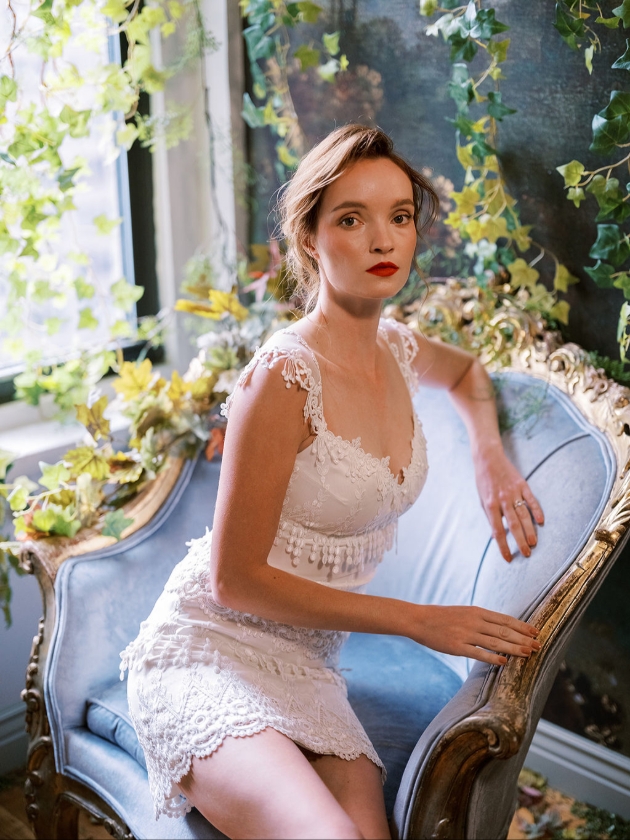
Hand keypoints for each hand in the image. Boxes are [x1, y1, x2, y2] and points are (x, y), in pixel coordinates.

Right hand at [412, 605, 540, 665]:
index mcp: (477, 612)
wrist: (420, 620)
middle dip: (523, 639)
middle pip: (504, 631)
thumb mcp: (464, 612)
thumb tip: (502, 627)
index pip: (505, 620)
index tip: (535, 632)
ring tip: (527, 654)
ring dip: (513, 648)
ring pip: (495, 642)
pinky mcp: (456, 647)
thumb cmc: (443, 617)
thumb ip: (482, 619)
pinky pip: (477, 653)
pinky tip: (504, 662)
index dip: (522, 626)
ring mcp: (465, 634)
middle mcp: (474, 622)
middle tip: (538, 646)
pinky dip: (492, 657)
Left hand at [474, 447, 543, 562]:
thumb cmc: (483, 482)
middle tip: (527, 554)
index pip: (497, 531)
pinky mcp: (522, 484)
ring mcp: (513, 492)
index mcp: (490, 505)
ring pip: (524, 514)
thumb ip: (490, 517)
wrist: (488, 458)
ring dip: (530, 530)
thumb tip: (495, 536)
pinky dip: (537, 510)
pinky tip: (541, 521)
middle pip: (513, 525)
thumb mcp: (482, 500)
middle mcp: (502, 500)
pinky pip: (532, 499)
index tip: (508, 558)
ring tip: (534, 543)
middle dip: (520, 541)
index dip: (503, 546)